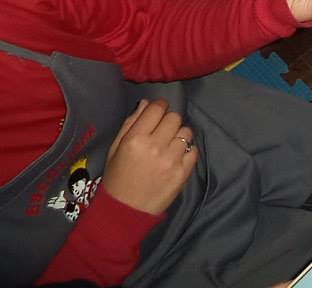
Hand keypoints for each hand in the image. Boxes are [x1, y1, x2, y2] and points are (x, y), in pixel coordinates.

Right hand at [102, 99, 197, 215]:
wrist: (125, 211)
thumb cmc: (117, 178)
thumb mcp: (115, 149)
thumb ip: (131, 123)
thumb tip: (147, 103)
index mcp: (135, 139)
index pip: (157, 109)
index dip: (159, 106)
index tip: (158, 110)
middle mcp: (155, 147)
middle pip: (174, 118)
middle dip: (168, 121)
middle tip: (161, 132)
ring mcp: (172, 160)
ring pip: (186, 132)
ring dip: (179, 136)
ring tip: (168, 146)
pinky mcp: (183, 172)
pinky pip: (194, 150)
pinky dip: (186, 152)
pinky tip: (175, 158)